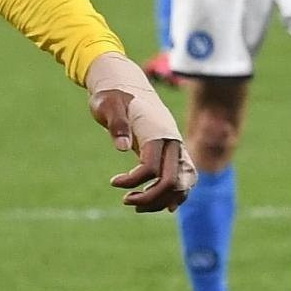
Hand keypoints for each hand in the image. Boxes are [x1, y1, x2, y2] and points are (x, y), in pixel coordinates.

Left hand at [85, 51, 193, 211]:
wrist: (124, 84)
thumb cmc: (112, 96)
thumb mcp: (107, 105)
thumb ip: (116, 123)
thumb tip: (122, 146)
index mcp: (156, 130)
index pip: (152, 167)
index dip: (133, 180)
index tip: (113, 182)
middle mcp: (171, 139)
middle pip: (172, 179)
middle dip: (151, 197)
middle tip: (126, 201)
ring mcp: (174, 145)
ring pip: (181, 181)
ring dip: (162, 199)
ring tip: (136, 205)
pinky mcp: (172, 150)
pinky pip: (183, 177)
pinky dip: (176, 193)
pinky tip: (165, 206)